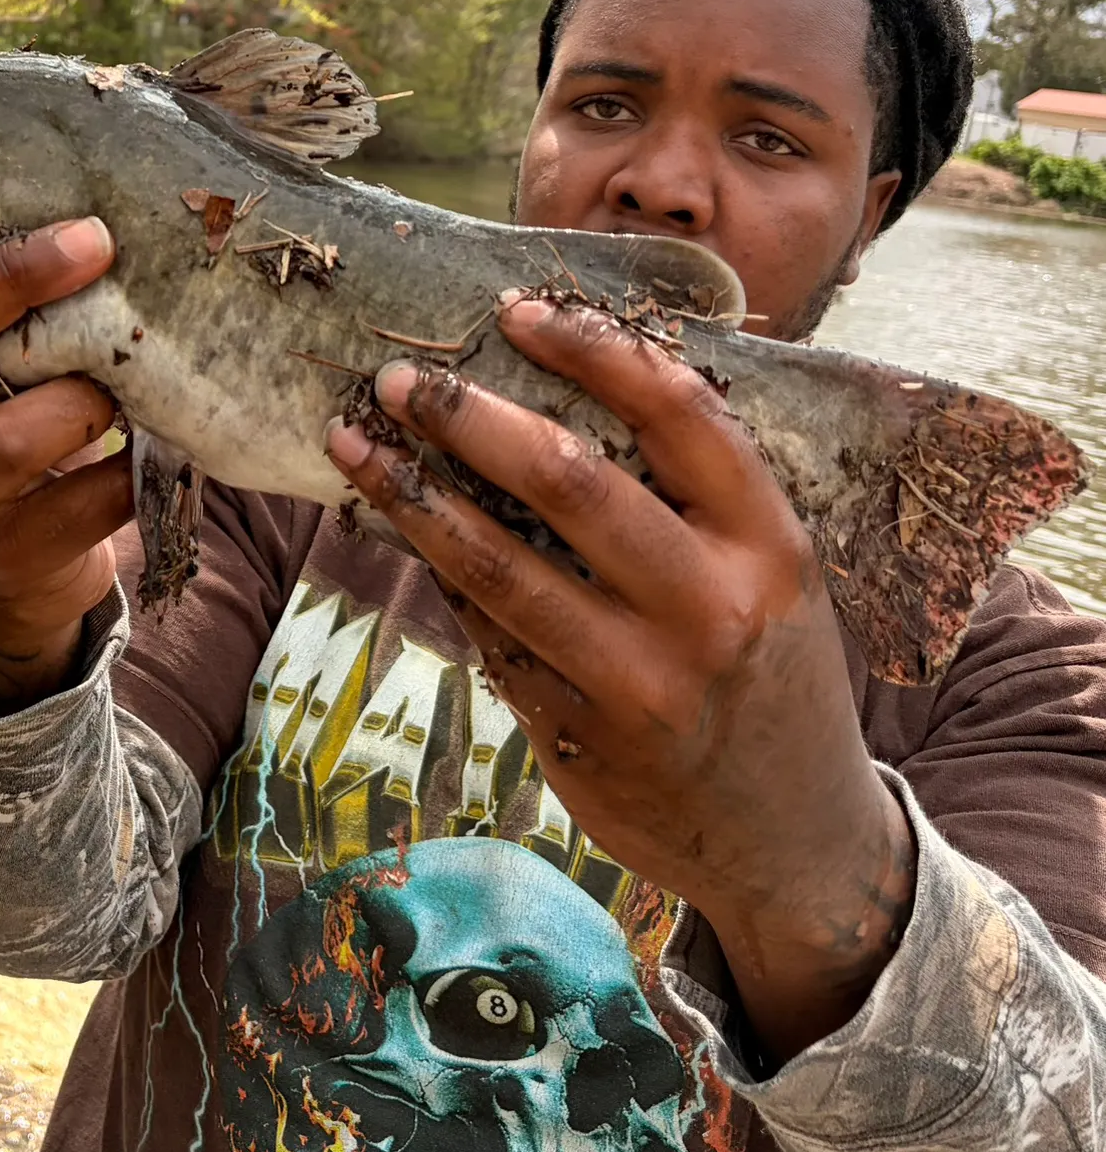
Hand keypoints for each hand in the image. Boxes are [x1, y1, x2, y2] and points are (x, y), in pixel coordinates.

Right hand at [0, 172, 133, 716]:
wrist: (16, 569)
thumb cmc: (13, 428)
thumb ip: (3, 309)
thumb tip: (94, 206)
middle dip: (14, 281)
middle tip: (94, 239)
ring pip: (9, 438)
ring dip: (84, 401)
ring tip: (125, 389)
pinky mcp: (13, 547)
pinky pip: (85, 503)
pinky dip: (135, 470)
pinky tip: (171, 445)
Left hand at [326, 291, 915, 1061]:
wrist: (797, 839)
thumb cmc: (775, 676)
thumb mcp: (774, 577)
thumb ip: (700, 500)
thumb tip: (563, 398)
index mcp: (770, 545)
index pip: (677, 414)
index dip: (590, 349)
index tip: (518, 312)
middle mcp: (709, 608)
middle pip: (566, 480)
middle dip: (469, 417)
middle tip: (404, 380)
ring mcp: (639, 681)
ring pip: (499, 568)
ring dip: (414, 497)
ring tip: (355, 447)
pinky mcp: (581, 737)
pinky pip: (490, 639)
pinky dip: (442, 579)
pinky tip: (403, 533)